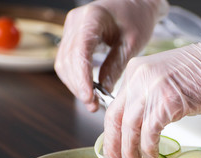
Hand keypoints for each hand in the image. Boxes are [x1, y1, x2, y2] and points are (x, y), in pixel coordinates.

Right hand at [54, 0, 168, 111]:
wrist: (136, 3)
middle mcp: (75, 22)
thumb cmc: (137, 18)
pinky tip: (88, 89)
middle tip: (94, 105)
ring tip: (92, 101)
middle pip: (67, 61)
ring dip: (76, 84)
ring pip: (63, 63)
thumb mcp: (132, 43)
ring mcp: (71, 29)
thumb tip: (104, 90)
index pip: (79, 53)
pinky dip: (76, 77)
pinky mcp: (73, 37)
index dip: (82, 78)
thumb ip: (116, 66)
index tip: (89, 98)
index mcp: (91, 18)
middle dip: (79, 86)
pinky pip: (67, 61)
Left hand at [103, 36, 200, 157]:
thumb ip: (144, 99)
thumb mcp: (160, 81)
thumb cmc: (196, 75)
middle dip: (114, 145)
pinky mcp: (167, 101)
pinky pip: (150, 131)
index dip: (111, 133)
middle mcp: (138, 78)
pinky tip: (151, 154)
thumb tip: (134, 129)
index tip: (111, 149)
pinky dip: (149, 146)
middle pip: (116, 118)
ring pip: (130, 127)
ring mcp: (151, 88)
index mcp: (134, 72)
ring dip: (130, 150)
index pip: (114, 108)